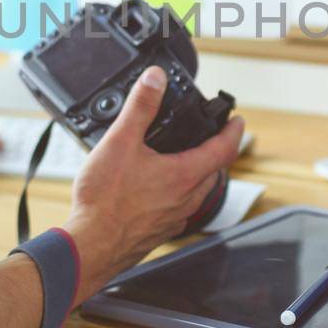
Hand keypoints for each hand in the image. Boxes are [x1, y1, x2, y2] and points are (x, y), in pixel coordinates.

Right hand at [64, 66, 244, 306]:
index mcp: (184, 176)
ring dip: (196, 173)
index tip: (237, 120)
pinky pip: (177, 208)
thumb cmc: (104, 202)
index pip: (224, 150)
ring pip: (196, 192)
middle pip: (212, 171)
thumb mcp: (120, 142)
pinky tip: (154, 189)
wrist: (90, 247)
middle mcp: (185, 199)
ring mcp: (173, 218)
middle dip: (215, 152)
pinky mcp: (158, 231)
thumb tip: (155, 79)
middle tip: (210, 137)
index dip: (233, 131)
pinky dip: (175, 193)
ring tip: (181, 159)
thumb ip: (140, 107)